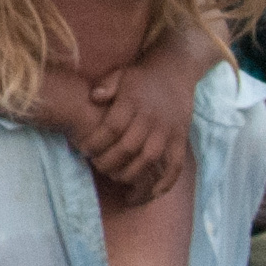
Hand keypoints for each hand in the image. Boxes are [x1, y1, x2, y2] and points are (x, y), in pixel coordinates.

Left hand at [65, 49, 198, 210]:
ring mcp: (168, 130)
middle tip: (97, 166)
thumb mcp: (120, 74)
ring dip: (131, 173)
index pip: (112, 128)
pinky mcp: (180, 139)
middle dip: (109, 162)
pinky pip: (175, 164)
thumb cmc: (140, 77)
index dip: (96, 142)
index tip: (84, 150)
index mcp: (133, 102)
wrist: (174, 71)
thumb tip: (94, 97)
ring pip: (149, 159)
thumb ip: (106, 85)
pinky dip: (166, 181)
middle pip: (128, 147)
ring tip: (117, 177)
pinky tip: (153, 193)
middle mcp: (151, 118)